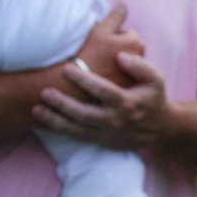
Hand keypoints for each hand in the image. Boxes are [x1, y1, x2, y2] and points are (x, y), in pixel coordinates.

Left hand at [34, 50, 169, 152]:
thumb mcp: (155, 79)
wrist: (160, 129)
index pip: (102, 91)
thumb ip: (139, 65)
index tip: (66, 68)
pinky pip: (77, 137)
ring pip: (77, 129)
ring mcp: (106, 133)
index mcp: (127, 103)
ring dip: (55, 120)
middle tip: (44, 92)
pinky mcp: (101, 141)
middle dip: (63, 104)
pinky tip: (43, 121)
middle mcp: (115, 120)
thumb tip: (120, 56)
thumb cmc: (153, 98)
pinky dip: (59, 130)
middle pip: (84, 113)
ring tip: (36, 109)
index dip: (83, 80)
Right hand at [73, 4, 145, 86]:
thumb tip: (123, 4)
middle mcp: (141, 59)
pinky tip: (101, 77)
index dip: (111, 36)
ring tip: (99, 66)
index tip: (100, 44)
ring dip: (116, 62)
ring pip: (125, 63)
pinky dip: (114, 76)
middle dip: (117, 49)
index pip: (126, 32)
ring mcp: (135, 75)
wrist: (76, 85)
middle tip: (99, 54)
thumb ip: (115, 16)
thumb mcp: (100, 30)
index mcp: (136, 42)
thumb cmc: (88, 53)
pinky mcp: (127, 88)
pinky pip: (121, 77)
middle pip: (128, 48)